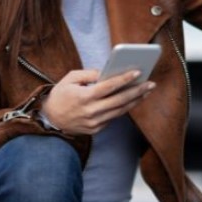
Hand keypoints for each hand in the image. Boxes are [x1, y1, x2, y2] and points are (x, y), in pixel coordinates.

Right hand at [40, 69, 154, 134]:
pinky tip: (132, 100)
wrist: (50, 119)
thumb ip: (89, 74)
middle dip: (137, 91)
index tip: (138, 72)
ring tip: (146, 91)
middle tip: (151, 84)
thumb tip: (107, 73)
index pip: (108, 87)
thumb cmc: (60, 95)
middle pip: (119, 100)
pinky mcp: (96, 129)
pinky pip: (113, 117)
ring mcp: (94, 123)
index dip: (124, 79)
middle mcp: (91, 111)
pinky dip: (123, 108)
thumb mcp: (69, 79)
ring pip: (120, 111)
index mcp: (84, 97)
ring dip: (135, 101)